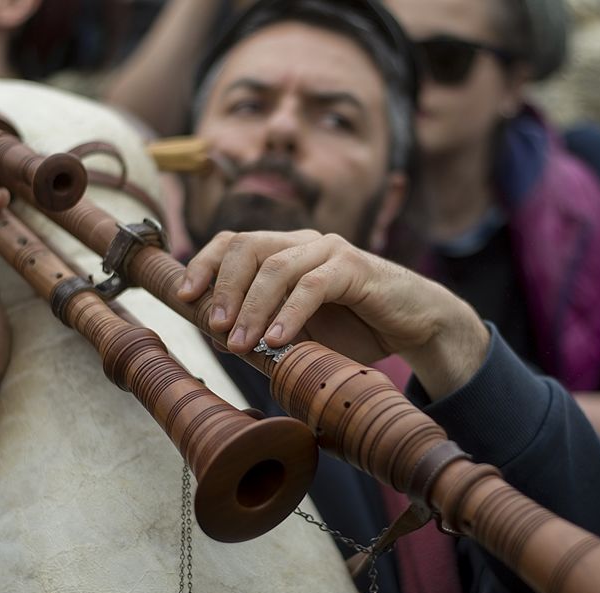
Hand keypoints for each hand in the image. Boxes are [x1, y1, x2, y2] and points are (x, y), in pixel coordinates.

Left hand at [178, 229, 490, 398]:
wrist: (415, 328)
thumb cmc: (356, 330)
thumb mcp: (302, 330)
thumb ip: (266, 327)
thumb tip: (221, 337)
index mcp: (286, 251)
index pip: (235, 242)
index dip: (205, 263)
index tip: (184, 295)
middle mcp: (305, 243)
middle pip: (248, 247)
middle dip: (224, 287)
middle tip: (216, 327)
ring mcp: (331, 251)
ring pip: (277, 266)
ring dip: (252, 307)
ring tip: (241, 344)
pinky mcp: (355, 268)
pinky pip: (313, 285)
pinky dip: (290, 313)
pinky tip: (277, 339)